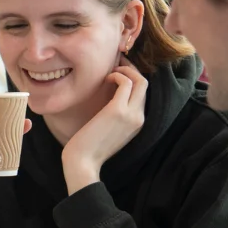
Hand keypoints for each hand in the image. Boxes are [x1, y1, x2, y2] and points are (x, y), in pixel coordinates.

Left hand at [61, 59, 147, 193]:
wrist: (83, 163)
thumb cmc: (90, 147)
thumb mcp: (109, 130)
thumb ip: (116, 115)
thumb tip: (111, 96)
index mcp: (139, 123)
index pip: (144, 94)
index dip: (134, 79)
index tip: (120, 72)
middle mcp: (139, 118)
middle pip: (145, 84)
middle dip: (132, 70)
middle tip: (116, 65)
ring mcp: (131, 114)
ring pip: (140, 80)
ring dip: (125, 71)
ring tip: (110, 73)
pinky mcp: (118, 110)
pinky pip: (125, 82)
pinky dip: (117, 75)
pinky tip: (105, 79)